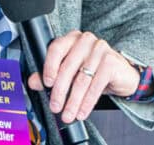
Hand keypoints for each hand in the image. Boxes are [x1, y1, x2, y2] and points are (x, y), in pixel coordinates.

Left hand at [26, 30, 140, 122]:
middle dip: (60, 91)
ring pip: (82, 78)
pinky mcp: (111, 61)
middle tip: (55, 107)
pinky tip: (83, 111)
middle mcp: (86, 40)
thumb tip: (33, 82)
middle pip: (68, 66)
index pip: (56, 48)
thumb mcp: (70, 73)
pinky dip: (88, 101)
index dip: (49, 66)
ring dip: (73, 101)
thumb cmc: (93, 71)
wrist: (120, 75)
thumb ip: (50, 75)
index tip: (46, 83)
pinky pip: (96, 84)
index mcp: (72, 39)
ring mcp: (100, 48)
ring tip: (68, 114)